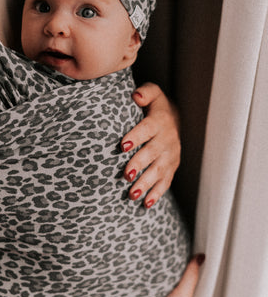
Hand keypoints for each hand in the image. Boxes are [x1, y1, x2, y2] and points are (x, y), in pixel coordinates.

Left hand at [121, 82, 180, 207]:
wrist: (175, 119)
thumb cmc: (154, 107)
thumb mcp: (153, 94)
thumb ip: (146, 92)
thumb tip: (136, 96)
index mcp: (160, 121)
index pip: (148, 128)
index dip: (136, 137)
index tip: (122, 145)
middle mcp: (167, 139)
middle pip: (153, 153)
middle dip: (139, 164)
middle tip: (125, 175)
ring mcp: (171, 156)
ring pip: (158, 171)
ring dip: (145, 183)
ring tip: (132, 194)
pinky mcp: (171, 168)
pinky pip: (165, 182)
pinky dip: (156, 194)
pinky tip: (145, 204)